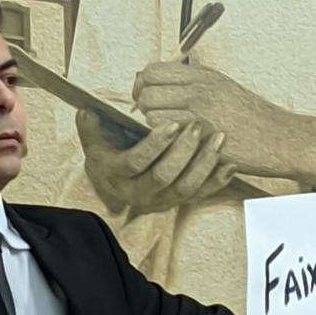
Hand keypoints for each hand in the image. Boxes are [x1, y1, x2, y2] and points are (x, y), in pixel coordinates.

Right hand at [76, 110, 235, 213]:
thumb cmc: (107, 157)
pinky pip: (201, 195)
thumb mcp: (94, 144)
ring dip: (205, 164)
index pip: (136, 162)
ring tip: (219, 138)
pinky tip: (230, 163)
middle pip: (164, 177)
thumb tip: (85, 111)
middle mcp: (138, 194)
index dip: (154, 145)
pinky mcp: (178, 203)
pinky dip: (217, 181)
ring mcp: (161, 201)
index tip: (171, 123)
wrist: (114, 186)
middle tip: (197, 126)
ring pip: (186, 188)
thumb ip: (90, 127)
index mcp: (117, 177)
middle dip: (183, 151)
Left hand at [134, 62, 315, 183]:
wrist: (279, 138)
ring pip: (152, 115)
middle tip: (148, 115)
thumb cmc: (251, 116)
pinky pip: (168, 136)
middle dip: (141, 105)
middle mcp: (200, 91)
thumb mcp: (222, 87)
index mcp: (203, 76)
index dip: (141, 84)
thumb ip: (192, 83)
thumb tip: (157, 82)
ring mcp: (201, 114)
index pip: (153, 70)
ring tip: (166, 131)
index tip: (143, 94)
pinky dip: (165, 141)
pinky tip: (176, 144)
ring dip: (153, 125)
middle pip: (147, 92)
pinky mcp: (203, 138)